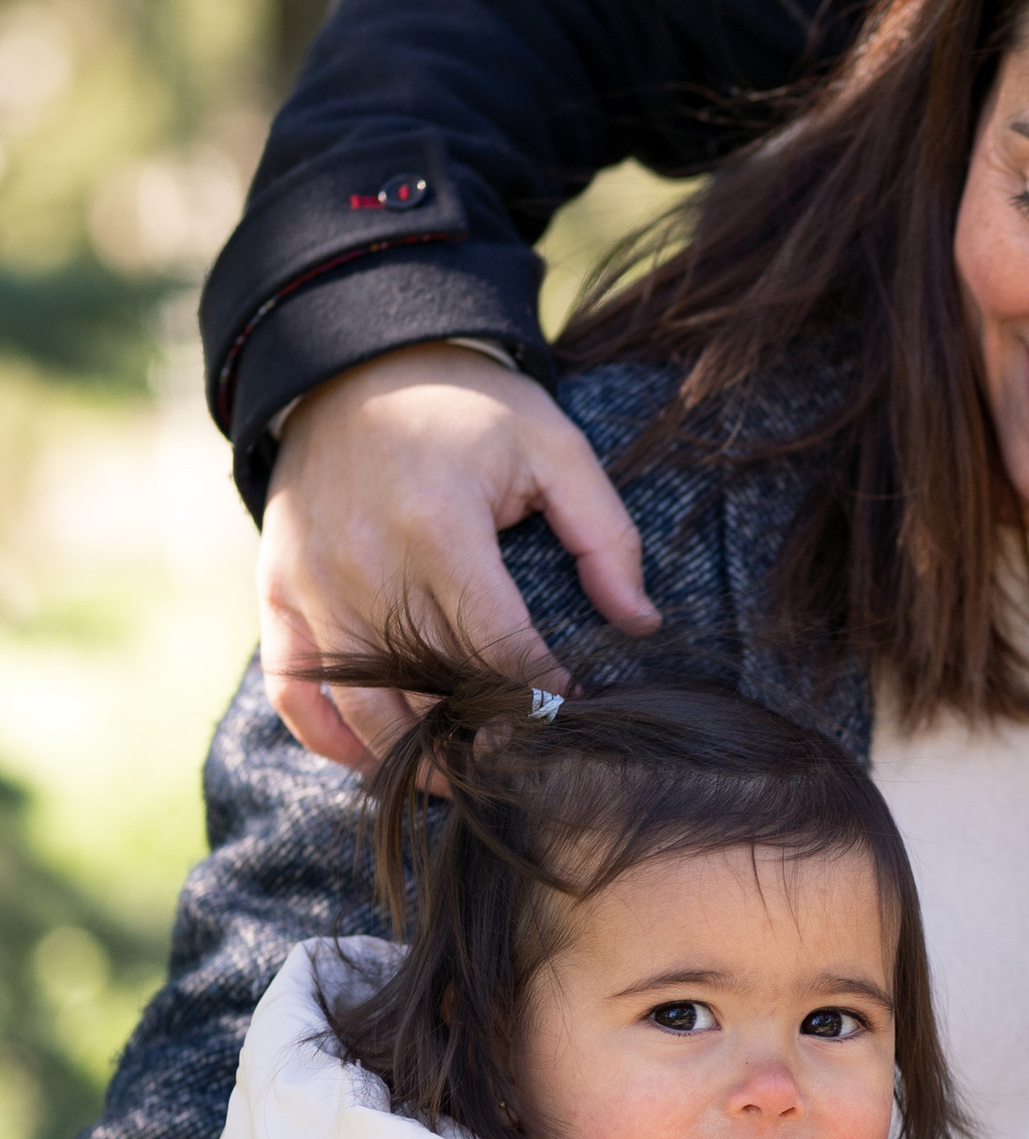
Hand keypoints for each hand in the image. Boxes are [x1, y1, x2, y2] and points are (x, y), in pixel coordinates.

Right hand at [260, 345, 658, 765]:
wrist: (353, 362)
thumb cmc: (468, 408)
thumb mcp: (554, 446)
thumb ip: (606, 535)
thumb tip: (639, 624)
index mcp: (437, 527)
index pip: (496, 647)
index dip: (539, 693)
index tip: (574, 709)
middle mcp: (365, 565)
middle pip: (430, 687)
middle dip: (482, 735)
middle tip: (526, 760)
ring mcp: (312, 583)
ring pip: (362, 707)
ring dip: (412, 757)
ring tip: (463, 776)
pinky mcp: (278, 591)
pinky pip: (293, 690)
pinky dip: (330, 738)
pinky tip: (377, 759)